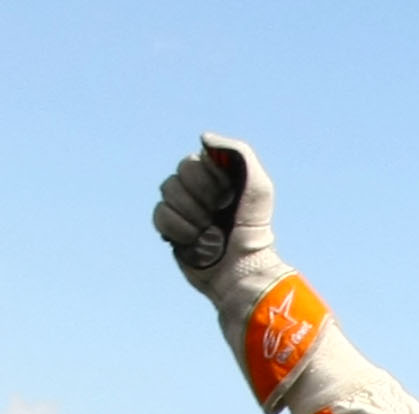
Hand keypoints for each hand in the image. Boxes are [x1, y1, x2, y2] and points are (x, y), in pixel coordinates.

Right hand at [153, 133, 275, 278]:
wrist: (242, 269)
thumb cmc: (253, 229)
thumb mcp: (258, 187)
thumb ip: (238, 154)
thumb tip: (203, 139)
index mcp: (216, 176)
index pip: (194, 162)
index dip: (209, 180)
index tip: (228, 197)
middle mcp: (197, 189)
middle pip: (179, 176)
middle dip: (200, 197)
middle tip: (218, 214)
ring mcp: (183, 208)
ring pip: (167, 192)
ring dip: (191, 214)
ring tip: (209, 231)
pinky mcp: (171, 228)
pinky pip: (160, 215)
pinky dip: (179, 228)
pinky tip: (195, 240)